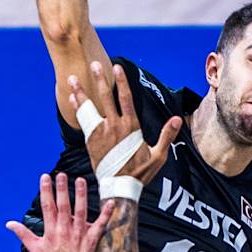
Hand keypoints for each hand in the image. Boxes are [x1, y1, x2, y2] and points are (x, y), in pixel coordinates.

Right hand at [6, 173, 113, 251]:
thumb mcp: (35, 249)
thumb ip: (23, 234)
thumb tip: (9, 223)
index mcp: (51, 231)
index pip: (48, 207)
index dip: (46, 191)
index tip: (45, 177)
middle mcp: (65, 230)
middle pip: (64, 206)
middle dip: (62, 189)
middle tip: (61, 175)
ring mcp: (80, 234)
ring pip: (81, 211)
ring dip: (81, 195)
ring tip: (80, 181)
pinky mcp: (93, 239)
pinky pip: (101, 224)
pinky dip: (106, 214)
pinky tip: (110, 202)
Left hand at [68, 62, 181, 188]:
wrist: (119, 187)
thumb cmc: (141, 172)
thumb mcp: (159, 155)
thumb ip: (167, 135)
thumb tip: (178, 119)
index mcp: (131, 128)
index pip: (126, 99)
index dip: (121, 82)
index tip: (117, 68)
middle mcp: (114, 127)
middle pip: (106, 98)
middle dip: (100, 80)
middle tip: (94, 64)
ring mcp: (101, 134)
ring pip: (90, 108)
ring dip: (82, 92)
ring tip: (73, 78)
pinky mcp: (91, 141)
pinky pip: (83, 120)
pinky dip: (78, 108)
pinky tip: (73, 97)